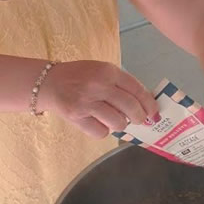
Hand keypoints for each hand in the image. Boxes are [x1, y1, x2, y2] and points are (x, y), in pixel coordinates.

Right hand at [40, 61, 158, 138]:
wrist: (50, 82)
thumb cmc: (80, 76)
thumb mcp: (101, 71)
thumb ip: (121, 84)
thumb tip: (144, 104)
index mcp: (107, 71)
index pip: (136, 89)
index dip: (149, 103)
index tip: (154, 112)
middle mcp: (98, 85)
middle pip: (130, 107)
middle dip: (139, 117)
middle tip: (138, 119)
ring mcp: (87, 102)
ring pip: (118, 123)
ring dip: (120, 124)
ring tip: (114, 119)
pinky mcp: (76, 117)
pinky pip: (101, 132)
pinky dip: (103, 130)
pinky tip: (98, 122)